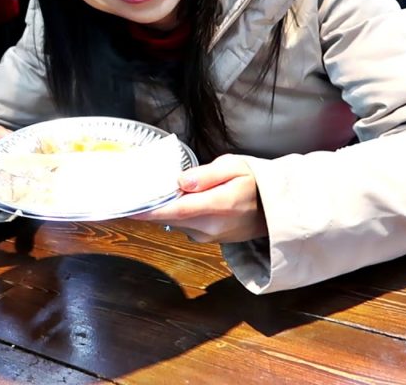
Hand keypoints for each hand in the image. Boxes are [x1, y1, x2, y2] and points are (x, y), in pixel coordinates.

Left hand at [133, 154, 266, 242]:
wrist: (277, 207)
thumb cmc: (256, 181)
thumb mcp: (234, 166)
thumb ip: (205, 175)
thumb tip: (181, 182)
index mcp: (217, 206)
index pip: (174, 210)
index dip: (149, 210)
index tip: (127, 207)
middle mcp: (210, 227)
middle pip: (169, 218)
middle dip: (149, 207)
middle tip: (131, 193)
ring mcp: (209, 236)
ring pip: (175, 223)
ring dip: (163, 210)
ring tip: (152, 192)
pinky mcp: (209, 239)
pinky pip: (184, 227)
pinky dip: (175, 215)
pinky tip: (175, 201)